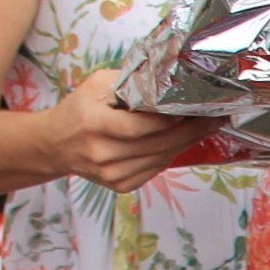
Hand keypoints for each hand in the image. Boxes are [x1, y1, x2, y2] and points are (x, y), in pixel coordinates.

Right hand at [46, 69, 210, 193]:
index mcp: (94, 125)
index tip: (197, 109)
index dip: (172, 120)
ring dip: (187, 144)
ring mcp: (111, 174)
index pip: (142, 126)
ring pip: (161, 159)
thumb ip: (129, 84)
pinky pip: (155, 170)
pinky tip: (183, 142)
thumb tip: (168, 83)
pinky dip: (171, 155)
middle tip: (214, 118)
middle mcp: (102, 154)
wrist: (55, 145)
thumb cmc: (78, 110)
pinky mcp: (120, 185)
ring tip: (206, 128)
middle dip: (190, 131)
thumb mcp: (96, 86)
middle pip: (158, 144)